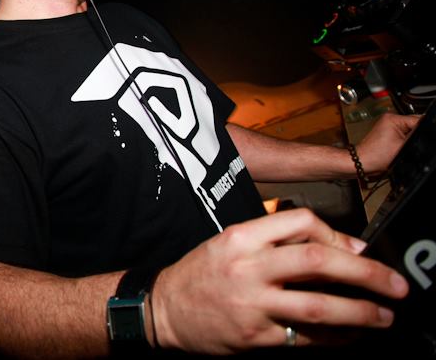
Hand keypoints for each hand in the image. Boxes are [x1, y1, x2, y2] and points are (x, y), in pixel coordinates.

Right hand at [150, 208, 408, 353]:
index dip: (338, 236)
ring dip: (361, 312)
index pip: (301, 221)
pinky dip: (335, 338)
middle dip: (366, 274)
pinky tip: (352, 336)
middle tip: (397, 285)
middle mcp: (248, 267)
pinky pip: (305, 338)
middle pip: (318, 261)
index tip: (360, 252)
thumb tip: (338, 249)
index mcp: (243, 236)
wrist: (164, 308)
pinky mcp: (255, 336)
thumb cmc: (201, 272)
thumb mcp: (232, 242)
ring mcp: (252, 303)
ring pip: (318, 306)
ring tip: (385, 317)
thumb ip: (276, 241)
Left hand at [357, 112, 421, 173]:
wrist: (363, 162)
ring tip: (403, 145)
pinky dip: (406, 139)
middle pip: (414, 123)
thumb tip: (425, 129)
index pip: (418, 119)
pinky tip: (400, 146)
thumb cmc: (376, 156)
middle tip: (410, 144)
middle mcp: (389, 119)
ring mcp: (388, 125)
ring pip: (410, 129)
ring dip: (412, 137)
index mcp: (393, 118)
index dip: (423, 131)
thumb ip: (416, 136)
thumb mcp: (403, 146)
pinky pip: (404, 133)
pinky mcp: (388, 132)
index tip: (423, 139)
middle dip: (418, 133)